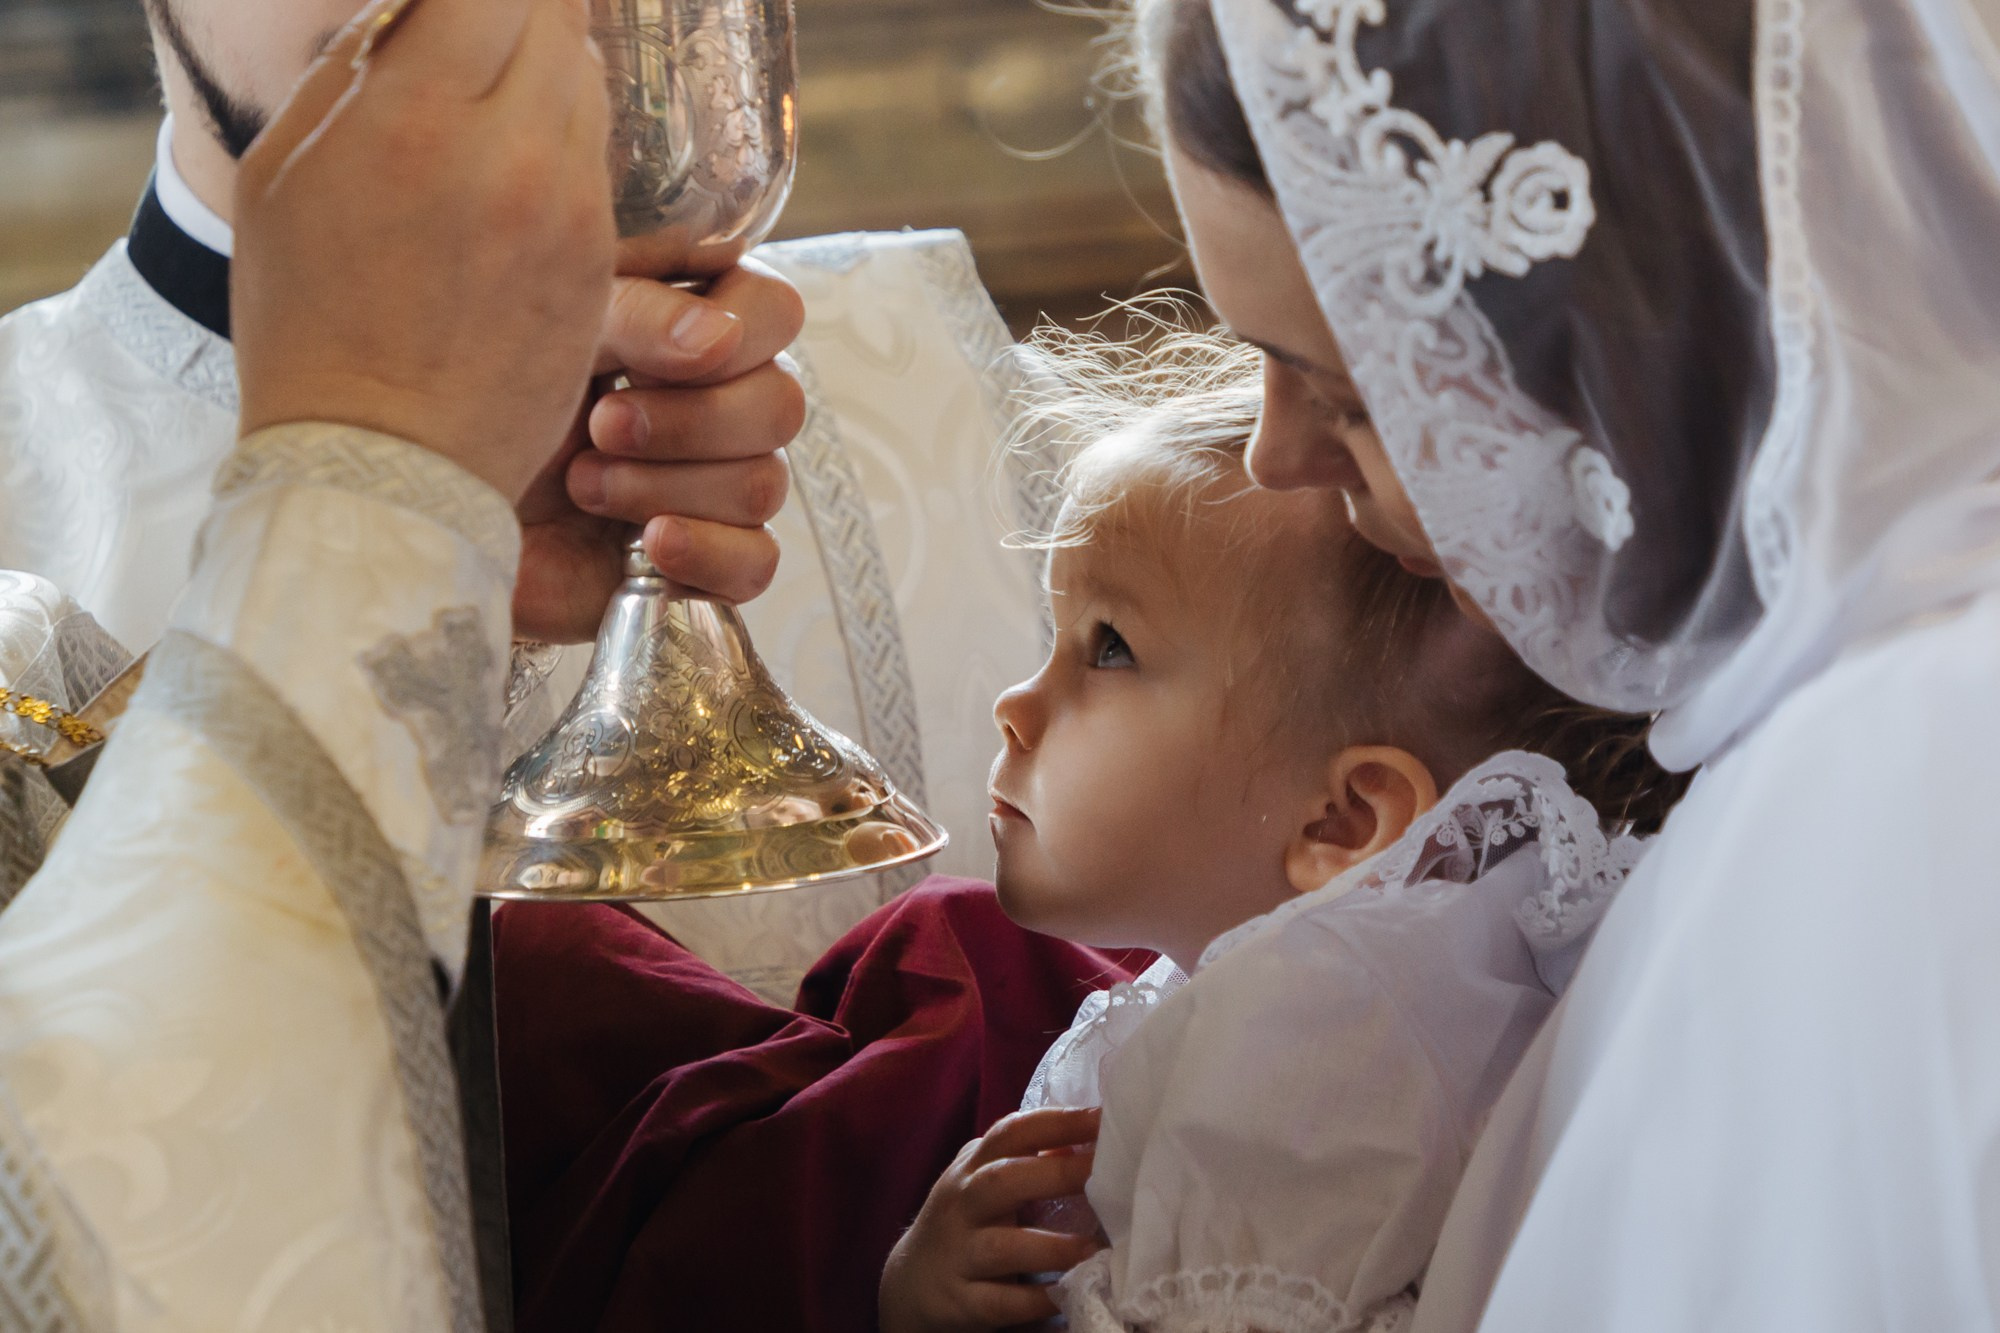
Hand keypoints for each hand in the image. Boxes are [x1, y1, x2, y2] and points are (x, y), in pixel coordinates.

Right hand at [234, 0, 613, 504]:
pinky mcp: (600, 262)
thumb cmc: (309, 321)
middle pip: (555, 18)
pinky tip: (515, 177)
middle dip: (514, 15)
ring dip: (544, 74)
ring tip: (490, 107)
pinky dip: (562, 149)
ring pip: (586, 87)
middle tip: (477, 35)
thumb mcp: (284, 174)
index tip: (460, 3)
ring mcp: (569, 211)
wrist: (381, 460)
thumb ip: (355, 71)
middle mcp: (511, 153)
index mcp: (416, 117)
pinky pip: (594, 165)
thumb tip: (410, 10)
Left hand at [512, 247, 805, 640]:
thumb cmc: (478, 398)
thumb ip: (637, 312)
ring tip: (582, 483)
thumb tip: (715, 339)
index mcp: (688, 331)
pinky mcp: (703, 565)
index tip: (660, 356)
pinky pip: (758, 564)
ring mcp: (713, 489)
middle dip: (689, 420)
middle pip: (781, 404)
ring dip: (667, 484)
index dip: (740, 333)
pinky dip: (706, 552)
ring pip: (763, 484)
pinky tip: (647, 543)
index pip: (774, 311)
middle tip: (601, 424)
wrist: (425, 505)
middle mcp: (715, 407)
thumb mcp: (553, 329)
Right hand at [880, 1107, 1106, 1332]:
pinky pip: (999, 1302)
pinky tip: (1066, 1296)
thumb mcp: (987, 1181)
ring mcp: (958, 1253)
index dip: (1059, 1122)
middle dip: (1057, 1173)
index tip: (1103, 1118)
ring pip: (1001, 1247)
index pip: (1013, 1133)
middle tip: (1108, 1173)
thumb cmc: (967, 1221)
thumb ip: (1028, 1160)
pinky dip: (1033, 1301)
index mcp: (975, 1166)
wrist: (912, 1283)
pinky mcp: (960, 1301)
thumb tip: (1089, 1140)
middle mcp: (963, 1203)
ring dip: (1051, 1248)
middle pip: (1004, 1181)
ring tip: (1094, 1249)